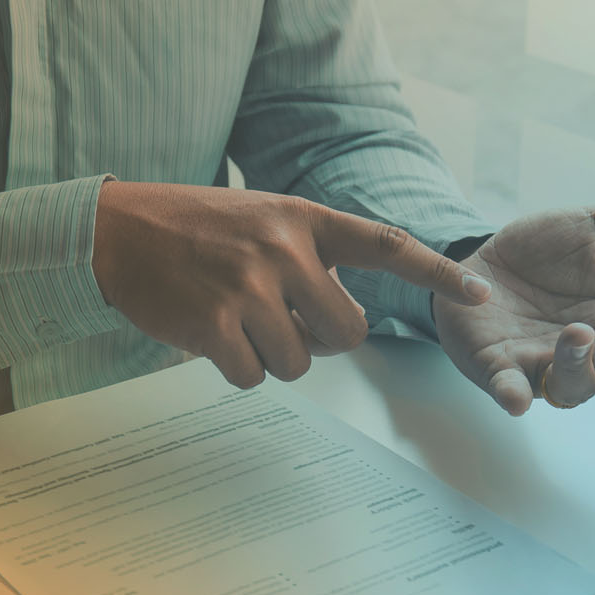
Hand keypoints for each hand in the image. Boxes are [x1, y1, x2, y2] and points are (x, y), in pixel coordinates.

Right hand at [92, 182, 489, 387]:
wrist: (115, 231)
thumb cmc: (192, 229)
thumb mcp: (262, 217)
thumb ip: (310, 254)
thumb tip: (345, 316)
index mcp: (303, 219)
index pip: (386, 246)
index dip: (437, 273)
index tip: (479, 294)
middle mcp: (284, 250)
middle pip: (347, 331)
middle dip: (323, 340)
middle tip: (286, 323)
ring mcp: (251, 289)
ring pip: (300, 361)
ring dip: (273, 355)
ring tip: (238, 322)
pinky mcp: (216, 325)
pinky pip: (255, 377)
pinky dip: (237, 368)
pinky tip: (212, 338)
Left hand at [433, 202, 594, 413]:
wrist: (487, 257)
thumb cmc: (551, 254)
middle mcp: (593, 355)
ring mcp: (547, 365)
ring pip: (574, 391)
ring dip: (579, 369)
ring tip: (578, 333)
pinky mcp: (501, 368)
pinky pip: (512, 391)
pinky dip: (516, 396)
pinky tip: (517, 400)